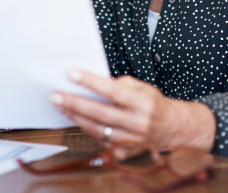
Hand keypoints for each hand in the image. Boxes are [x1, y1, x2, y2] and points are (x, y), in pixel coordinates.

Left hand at [50, 70, 215, 152]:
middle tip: (56, 95)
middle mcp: (137, 123)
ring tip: (60, 105)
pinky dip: (85, 128)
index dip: (92, 82)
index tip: (72, 74)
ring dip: (75, 117)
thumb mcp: (142, 87)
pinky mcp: (125, 152)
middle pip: (101, 113)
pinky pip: (100, 140)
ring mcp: (131, 140)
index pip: (113, 91)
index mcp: (143, 103)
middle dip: (75, 103)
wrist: (171, 129)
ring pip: (97, 129)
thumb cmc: (152, 104)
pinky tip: (74, 117)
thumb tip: (93, 82)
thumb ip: (120, 84)